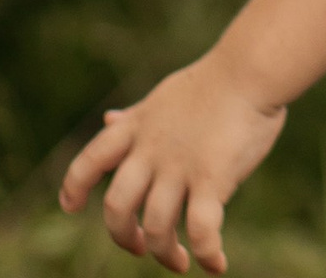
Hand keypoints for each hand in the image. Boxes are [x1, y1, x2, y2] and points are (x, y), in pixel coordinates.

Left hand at [60, 52, 286, 273]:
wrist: (253, 66)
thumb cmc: (217, 80)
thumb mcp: (165, 97)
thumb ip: (136, 117)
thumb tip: (109, 120)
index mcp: (139, 128)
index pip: (89, 160)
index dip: (74, 186)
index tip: (72, 206)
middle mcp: (152, 151)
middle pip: (117, 207)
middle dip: (123, 236)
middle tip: (139, 246)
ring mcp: (180, 166)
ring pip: (157, 226)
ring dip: (165, 253)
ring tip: (178, 262)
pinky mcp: (212, 178)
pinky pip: (201, 230)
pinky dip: (207, 254)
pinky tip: (216, 265)